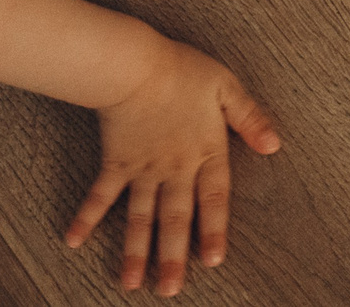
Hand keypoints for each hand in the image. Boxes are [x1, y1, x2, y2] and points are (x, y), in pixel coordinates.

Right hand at [67, 35, 279, 295]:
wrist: (134, 66)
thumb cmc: (184, 72)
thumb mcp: (228, 88)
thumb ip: (250, 118)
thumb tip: (275, 144)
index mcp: (205, 152)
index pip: (213, 201)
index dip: (212, 232)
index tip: (211, 262)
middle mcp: (173, 169)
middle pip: (173, 220)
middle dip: (171, 258)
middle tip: (168, 291)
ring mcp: (141, 170)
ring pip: (138, 218)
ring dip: (134, 252)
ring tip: (130, 284)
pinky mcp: (115, 162)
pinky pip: (99, 196)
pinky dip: (86, 218)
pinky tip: (73, 242)